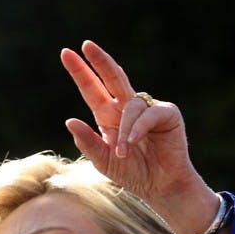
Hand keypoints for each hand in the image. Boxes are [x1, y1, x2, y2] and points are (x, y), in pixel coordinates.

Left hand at [60, 41, 218, 233]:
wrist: (160, 187)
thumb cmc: (133, 174)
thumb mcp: (104, 161)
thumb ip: (87, 142)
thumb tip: (69, 120)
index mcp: (109, 116)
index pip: (92, 89)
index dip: (81, 72)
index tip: (66, 53)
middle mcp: (128, 108)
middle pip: (113, 77)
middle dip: (100, 62)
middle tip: (87, 46)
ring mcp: (149, 109)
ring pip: (130, 106)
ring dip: (124, 130)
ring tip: (123, 152)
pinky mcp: (168, 114)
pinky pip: (149, 113)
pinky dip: (138, 127)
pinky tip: (133, 142)